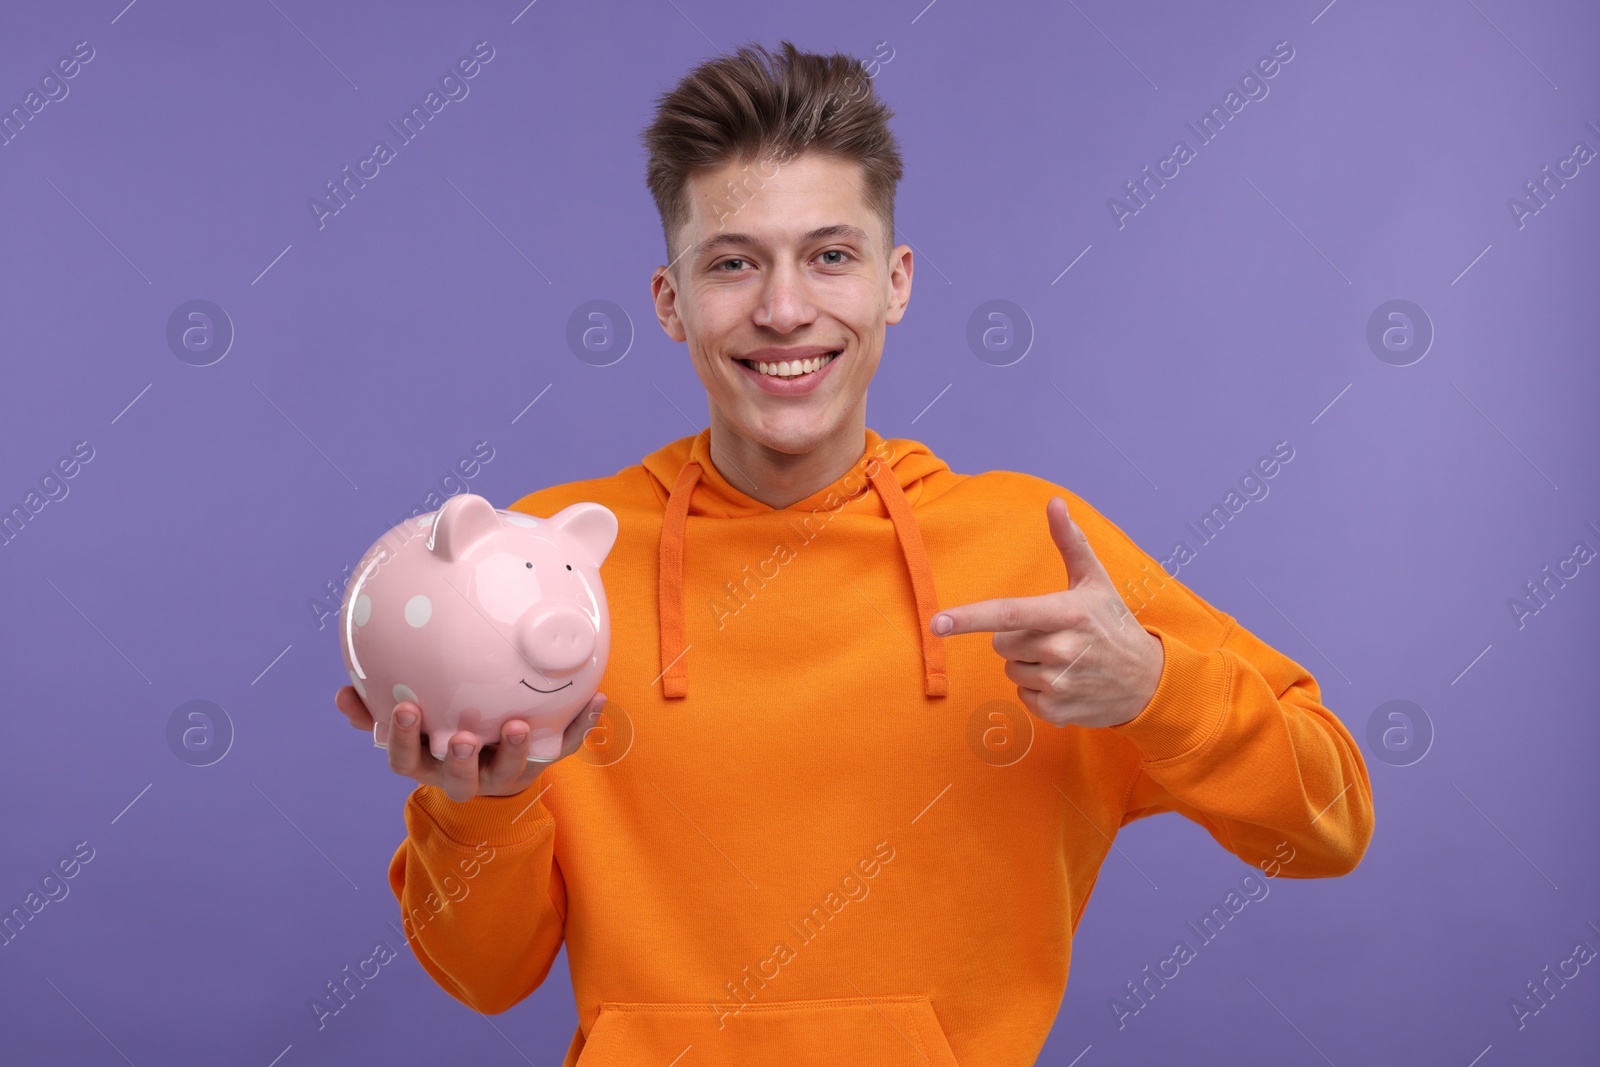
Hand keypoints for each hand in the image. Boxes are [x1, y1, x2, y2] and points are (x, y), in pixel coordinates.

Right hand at [334, 686, 605, 801]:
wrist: (489, 765)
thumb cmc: (438, 731)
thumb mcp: (407, 726)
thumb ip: (373, 709)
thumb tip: (342, 693)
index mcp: (428, 764)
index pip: (406, 761)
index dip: (403, 740)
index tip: (406, 709)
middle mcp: (464, 775)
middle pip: (459, 778)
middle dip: (460, 760)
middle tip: (463, 738)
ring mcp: (504, 773)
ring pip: (510, 771)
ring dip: (516, 750)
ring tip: (519, 726)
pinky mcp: (541, 764)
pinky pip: (564, 747)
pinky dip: (582, 726)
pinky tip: (596, 699)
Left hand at [930, 496, 1164, 728]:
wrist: (1149, 680)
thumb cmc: (1114, 623)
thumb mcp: (1096, 580)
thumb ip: (1070, 541)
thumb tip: (1054, 502)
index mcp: (1067, 613)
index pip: (1008, 613)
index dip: (969, 618)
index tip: (936, 623)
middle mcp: (1063, 649)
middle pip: (1001, 643)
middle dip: (1017, 638)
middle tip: (1052, 635)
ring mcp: (1061, 683)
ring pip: (1011, 670)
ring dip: (1028, 664)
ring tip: (1063, 660)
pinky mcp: (1058, 711)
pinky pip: (1022, 696)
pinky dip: (1037, 690)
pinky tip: (1065, 682)